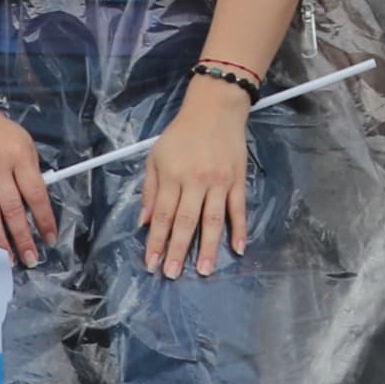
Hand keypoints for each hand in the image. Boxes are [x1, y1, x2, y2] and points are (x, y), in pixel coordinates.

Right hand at [0, 91, 55, 265]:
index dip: (44, 219)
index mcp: (19, 156)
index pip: (36, 193)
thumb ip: (30, 171)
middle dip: (22, 237)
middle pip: (12, 208)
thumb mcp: (22, 142)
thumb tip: (37, 203)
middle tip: (29, 258)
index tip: (50, 239)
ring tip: (6, 257)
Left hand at [139, 76, 253, 278]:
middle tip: (172, 274)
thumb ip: (151, 190)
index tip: (151, 263)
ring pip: (213, 219)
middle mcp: (195, 181)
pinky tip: (238, 248)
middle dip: (178, 249)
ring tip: (205, 270)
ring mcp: (219, 181)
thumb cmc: (181, 134)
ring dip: (209, 246)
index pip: (163, 215)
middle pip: (186, 221)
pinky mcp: (237, 180)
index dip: (157, 241)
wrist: (215, 109)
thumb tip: (145, 222)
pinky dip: (240, 229)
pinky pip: (238, 208)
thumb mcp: (156, 157)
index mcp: (173, 176)